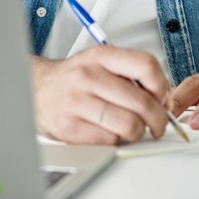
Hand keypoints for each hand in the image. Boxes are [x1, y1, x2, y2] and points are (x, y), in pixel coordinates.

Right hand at [30, 45, 171, 144]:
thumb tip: (163, 99)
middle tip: (157, 124)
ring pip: (129, 125)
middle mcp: (88, 76)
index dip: (162, 86)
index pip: (145, 65)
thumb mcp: (99, 63)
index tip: (162, 98)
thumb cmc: (73, 80)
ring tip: (133, 129)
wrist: (35, 90)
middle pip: (142, 102)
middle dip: (158, 119)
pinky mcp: (70, 127)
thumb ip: (130, 74)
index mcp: (100, 56)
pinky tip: (111, 133)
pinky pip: (110, 141)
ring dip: (138, 133)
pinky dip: (117, 141)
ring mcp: (77, 102)